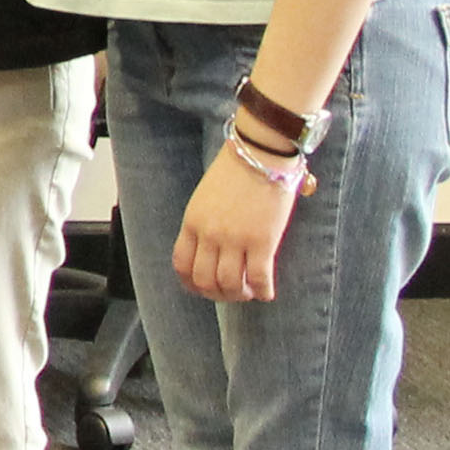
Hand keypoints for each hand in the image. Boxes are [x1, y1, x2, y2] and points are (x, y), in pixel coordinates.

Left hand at [175, 140, 303, 302]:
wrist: (260, 155)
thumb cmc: (234, 173)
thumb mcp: (204, 199)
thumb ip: (202, 225)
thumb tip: (209, 254)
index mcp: (191, 222)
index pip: (181, 265)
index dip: (191, 284)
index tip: (203, 289)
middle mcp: (210, 234)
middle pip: (204, 280)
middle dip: (217, 294)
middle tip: (231, 293)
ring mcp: (235, 239)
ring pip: (230, 284)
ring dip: (239, 295)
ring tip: (248, 292)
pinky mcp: (262, 241)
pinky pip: (259, 278)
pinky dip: (263, 292)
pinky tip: (267, 293)